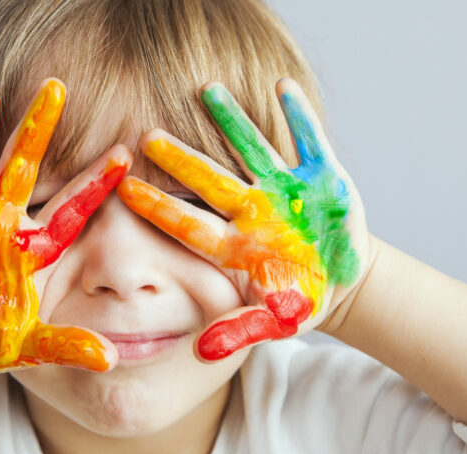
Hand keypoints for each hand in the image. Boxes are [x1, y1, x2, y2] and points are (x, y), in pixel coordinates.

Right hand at [0, 79, 128, 371]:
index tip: (125, 154)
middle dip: (39, 130)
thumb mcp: (32, 346)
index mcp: (33, 249)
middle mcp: (1, 224)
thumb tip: (110, 359)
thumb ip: (68, 346)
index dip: (96, 183)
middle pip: (23, 169)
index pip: (71, 210)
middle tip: (57, 87)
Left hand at [118, 79, 368, 360]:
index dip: (158, 208)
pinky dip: (300, 118)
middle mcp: (252, 209)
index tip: (124, 190)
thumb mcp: (275, 321)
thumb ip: (240, 331)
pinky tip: (282, 89)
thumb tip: (200, 352)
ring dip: (233, 122)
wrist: (341, 280)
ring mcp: (285, 189)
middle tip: (147, 136)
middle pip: (210, 180)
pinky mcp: (322, 175)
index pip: (188, 223)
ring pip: (252, 149)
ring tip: (209, 91)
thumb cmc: (300, 299)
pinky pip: (309, 142)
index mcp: (235, 243)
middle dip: (181, 159)